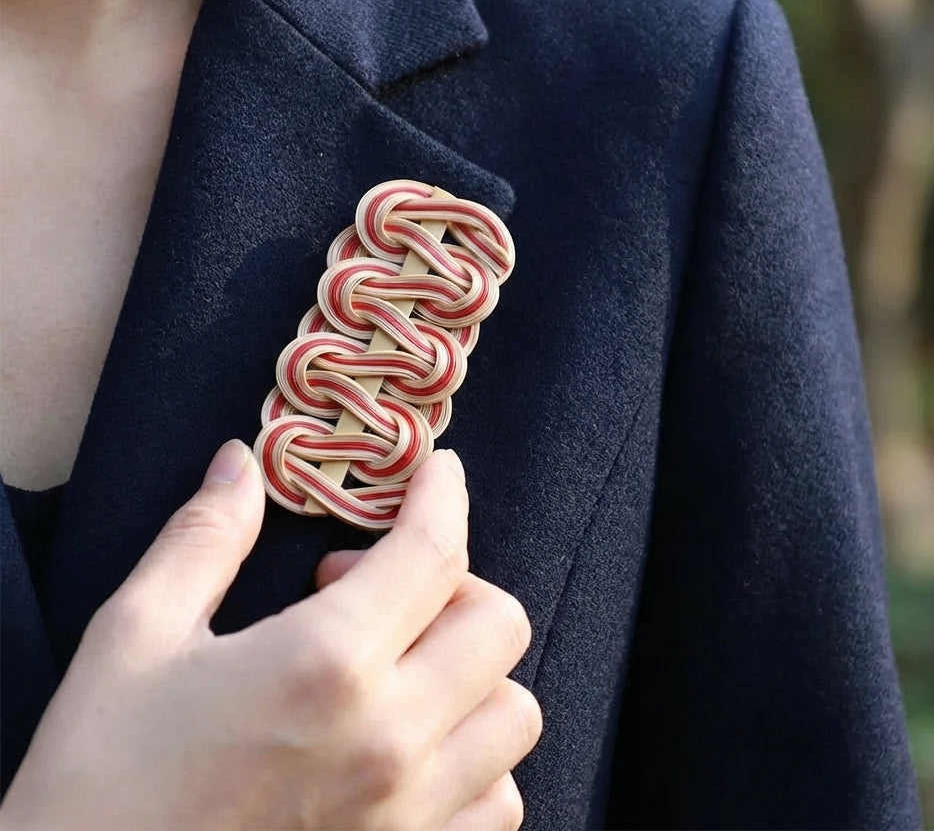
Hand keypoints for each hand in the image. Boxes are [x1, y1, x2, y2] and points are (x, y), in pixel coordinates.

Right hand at [0, 443, 540, 829]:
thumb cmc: (96, 782)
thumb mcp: (133, 638)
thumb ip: (206, 538)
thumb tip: (242, 462)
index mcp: (325, 663)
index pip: (433, 552)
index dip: (444, 495)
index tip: (438, 470)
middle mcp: (390, 740)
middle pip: (498, 624)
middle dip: (455, 579)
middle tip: (378, 585)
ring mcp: (410, 816)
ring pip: (513, 713)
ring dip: (473, 668)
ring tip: (401, 666)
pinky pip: (497, 801)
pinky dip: (476, 757)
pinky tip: (412, 744)